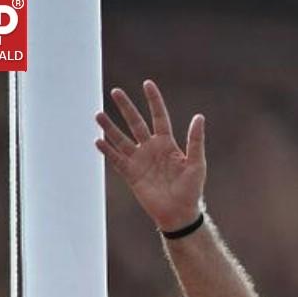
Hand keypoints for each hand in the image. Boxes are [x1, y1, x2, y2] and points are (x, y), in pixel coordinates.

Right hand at [95, 80, 205, 231]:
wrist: (179, 213)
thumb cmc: (191, 189)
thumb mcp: (196, 163)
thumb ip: (195, 141)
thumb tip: (199, 117)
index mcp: (168, 144)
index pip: (159, 117)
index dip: (153, 101)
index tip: (147, 83)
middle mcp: (151, 149)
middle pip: (136, 123)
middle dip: (126, 108)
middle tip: (115, 91)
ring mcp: (139, 161)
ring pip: (121, 139)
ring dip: (110, 127)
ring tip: (98, 114)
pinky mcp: (131, 174)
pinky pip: (116, 160)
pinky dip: (107, 151)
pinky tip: (98, 141)